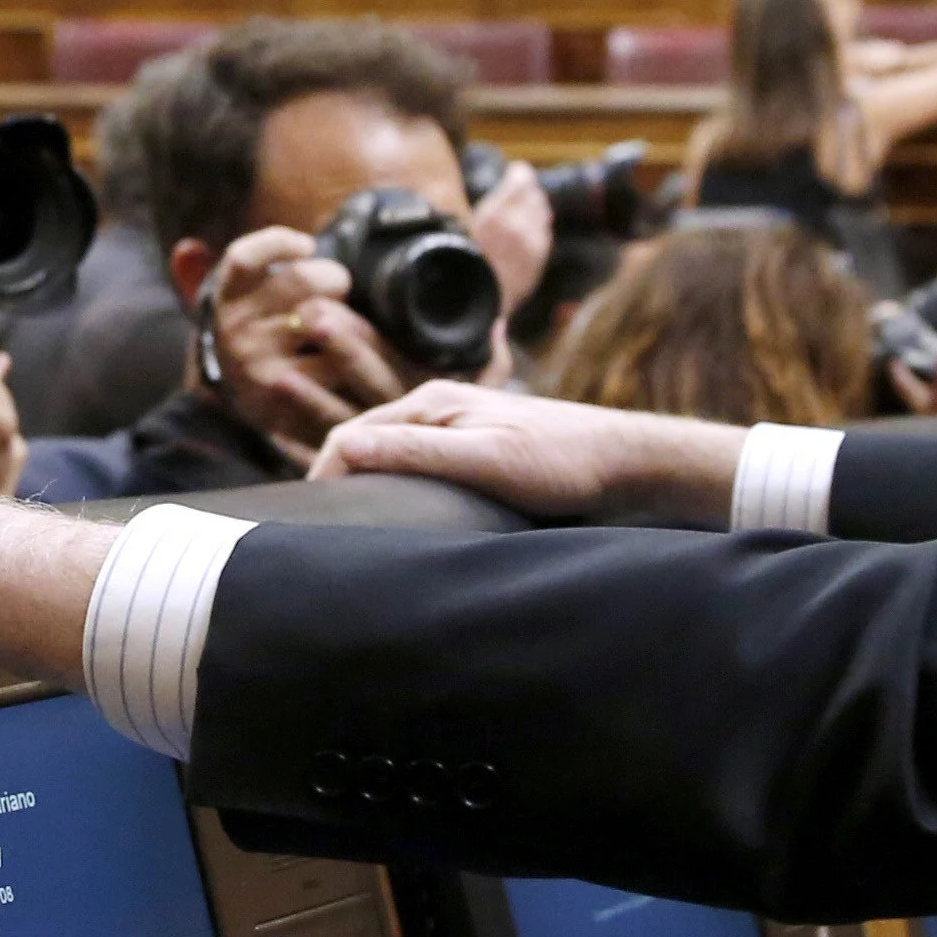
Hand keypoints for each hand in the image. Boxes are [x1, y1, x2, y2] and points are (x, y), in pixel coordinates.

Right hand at [199, 226, 407, 460]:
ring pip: (322, 322)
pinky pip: (333, 365)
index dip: (277, 242)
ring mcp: (258, 364)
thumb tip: (187, 249)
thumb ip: (202, 275)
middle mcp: (235, 329)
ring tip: (357, 320)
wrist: (240, 409)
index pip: (243, 258)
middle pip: (299, 281)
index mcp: (224, 298)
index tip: (307, 244)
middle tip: (342, 286)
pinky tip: (362, 350)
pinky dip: (355, 354)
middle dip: (333, 277)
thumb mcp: (227, 305)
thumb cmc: (249, 338)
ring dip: (351, 317)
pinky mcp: (283, 397)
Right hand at [309, 379, 746, 521]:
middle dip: (338, 482)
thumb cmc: (563, 461)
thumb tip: (343, 451)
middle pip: (366, 444)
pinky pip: (417, 464)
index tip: (312, 524)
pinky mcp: (474, 444)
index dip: (324, 478)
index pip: (350, 436)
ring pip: (390, 455)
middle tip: (323, 534)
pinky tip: (401, 516)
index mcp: (432, 402)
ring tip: (355, 530)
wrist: (625, 459)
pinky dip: (398, 487)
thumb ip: (417, 453)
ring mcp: (456, 424)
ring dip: (367, 486)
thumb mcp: (487, 460)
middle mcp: (438, 405)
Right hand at [464, 169, 555, 327]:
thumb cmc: (459, 271)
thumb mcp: (460, 234)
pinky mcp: (537, 261)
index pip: (521, 181)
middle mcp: (519, 229)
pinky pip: (544, 234)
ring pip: (543, 213)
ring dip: (535, 207)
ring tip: (525, 205)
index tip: (515, 170)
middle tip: (518, 187)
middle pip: (534, 195)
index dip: (519, 173)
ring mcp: (532, 247)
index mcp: (496, 218)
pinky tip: (530, 229)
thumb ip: (483, 210)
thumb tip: (497, 191)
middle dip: (527, 189)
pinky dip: (539, 227)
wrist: (475, 311)